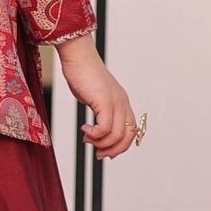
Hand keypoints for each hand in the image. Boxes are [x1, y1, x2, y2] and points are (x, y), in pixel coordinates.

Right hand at [54, 36, 139, 158]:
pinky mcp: (104, 101)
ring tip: (87, 139)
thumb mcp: (95, 97)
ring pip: (117, 135)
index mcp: (122, 102)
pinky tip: (84, 129)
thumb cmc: (83, 75)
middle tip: (97, 153)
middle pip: (128, 136)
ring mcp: (115, 101)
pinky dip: (94, 134)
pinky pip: (104, 128)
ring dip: (100, 143)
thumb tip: (95, 130)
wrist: (78, 56)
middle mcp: (122, 102)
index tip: (105, 151)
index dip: (120, 145)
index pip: (132, 131)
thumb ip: (99, 112)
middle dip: (113, 150)